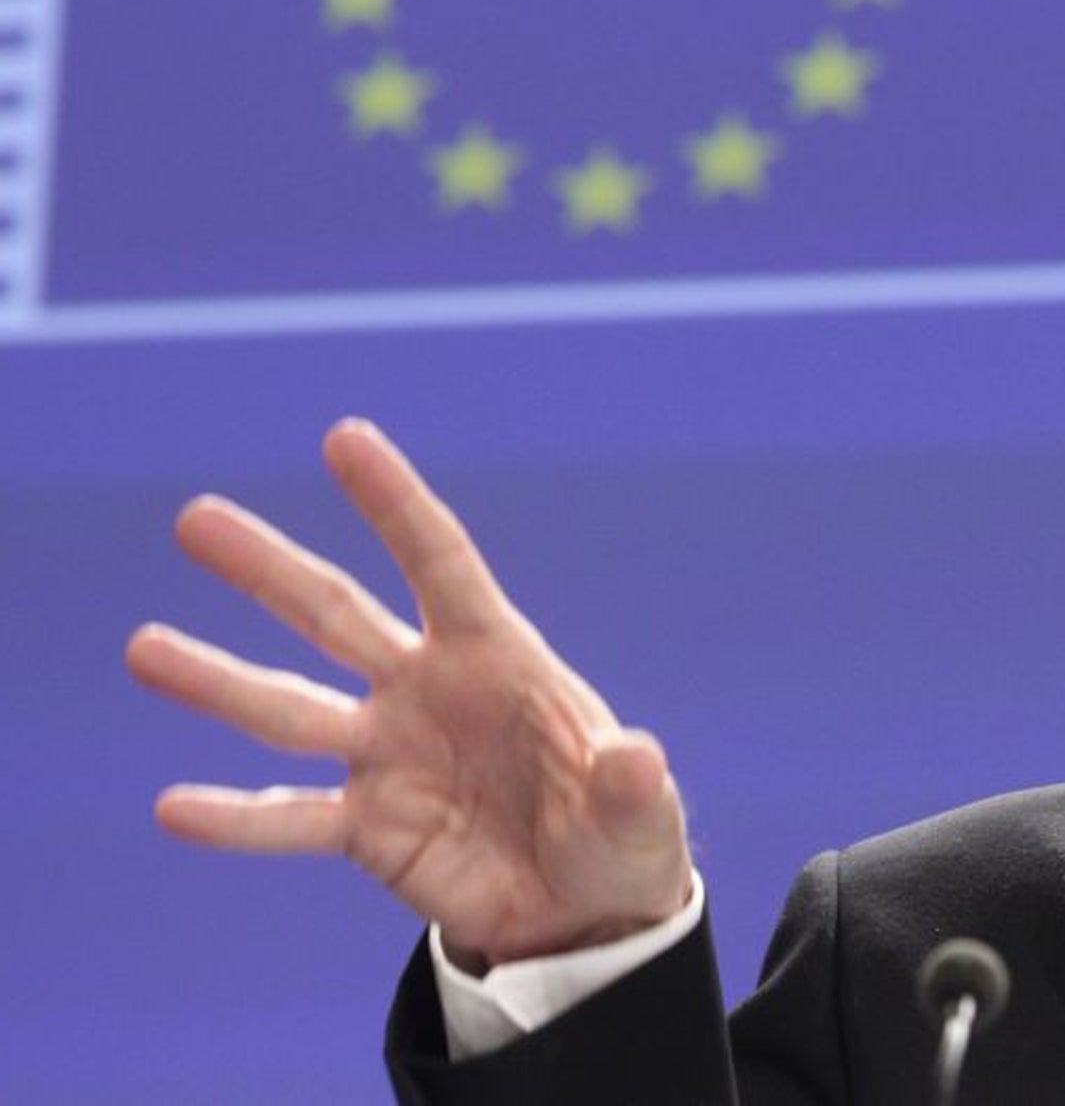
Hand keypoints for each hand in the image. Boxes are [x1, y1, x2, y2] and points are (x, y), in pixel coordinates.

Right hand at [126, 418, 692, 968]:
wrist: (584, 910)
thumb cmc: (620, 833)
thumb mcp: (637, 809)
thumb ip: (628, 784)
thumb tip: (637, 759)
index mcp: (497, 658)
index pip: (439, 561)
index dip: (394, 504)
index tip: (343, 438)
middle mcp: (427, 692)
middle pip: (336, 616)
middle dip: (269, 570)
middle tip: (196, 518)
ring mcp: (390, 757)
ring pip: (290, 710)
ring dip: (217, 682)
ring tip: (142, 647)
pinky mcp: (369, 831)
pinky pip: (291, 820)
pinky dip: (236, 820)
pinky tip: (174, 807)